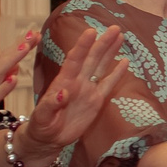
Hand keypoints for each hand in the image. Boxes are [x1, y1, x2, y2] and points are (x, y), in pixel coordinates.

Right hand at [0, 32, 34, 156]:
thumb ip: (1, 80)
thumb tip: (14, 66)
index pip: (4, 58)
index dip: (19, 46)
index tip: (34, 34)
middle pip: (2, 59)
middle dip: (18, 46)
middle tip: (33, 33)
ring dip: (12, 58)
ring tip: (26, 47)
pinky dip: (4, 86)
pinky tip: (15, 79)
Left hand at [21, 24, 129, 161]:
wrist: (48, 138)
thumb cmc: (41, 126)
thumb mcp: (41, 117)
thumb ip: (50, 105)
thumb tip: (63, 93)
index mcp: (63, 82)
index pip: (75, 60)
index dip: (82, 46)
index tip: (91, 32)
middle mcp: (77, 81)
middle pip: (92, 58)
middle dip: (102, 43)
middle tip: (114, 28)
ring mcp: (87, 90)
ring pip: (101, 66)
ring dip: (110, 51)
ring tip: (120, 36)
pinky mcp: (96, 101)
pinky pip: (108, 84)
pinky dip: (117, 74)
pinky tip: (125, 62)